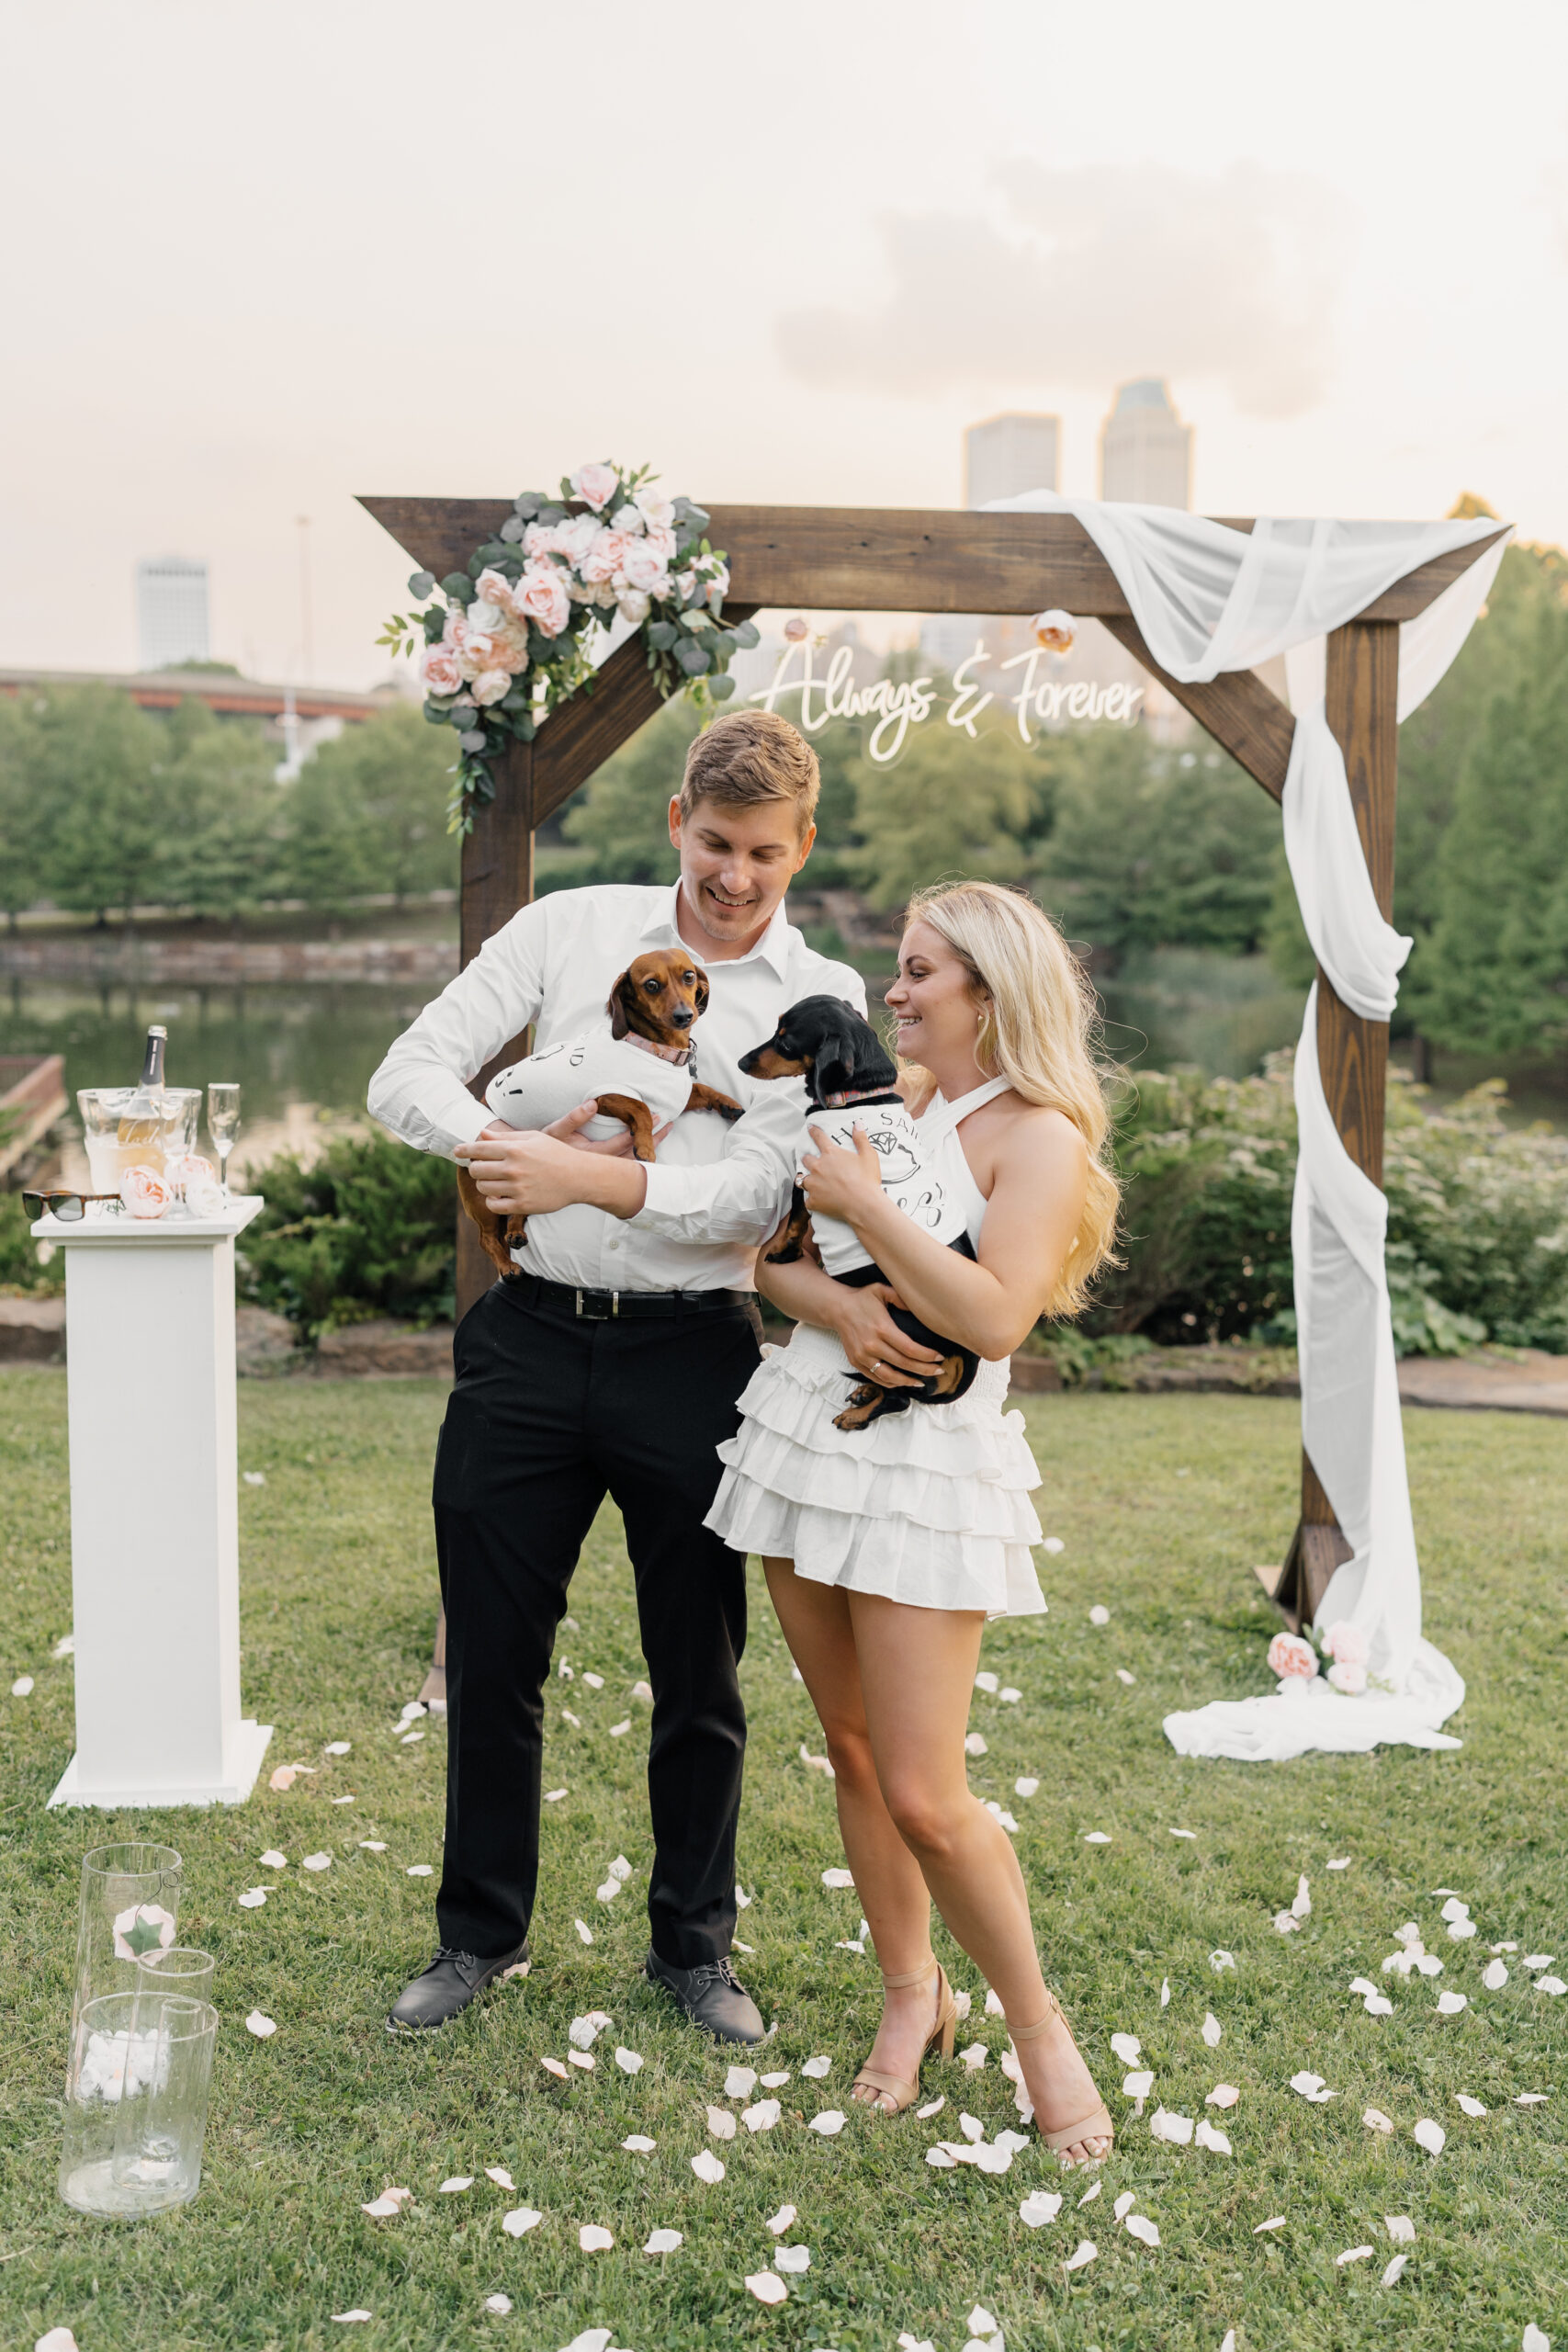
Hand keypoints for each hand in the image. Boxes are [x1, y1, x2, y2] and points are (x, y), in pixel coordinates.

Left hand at [458, 1126, 610, 1215]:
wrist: (579, 1177)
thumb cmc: (556, 1153)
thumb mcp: (533, 1138)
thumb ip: (505, 1137)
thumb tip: (481, 1135)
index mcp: (515, 1149)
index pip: (479, 1149)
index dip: (464, 1150)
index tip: (457, 1151)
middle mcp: (514, 1168)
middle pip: (476, 1170)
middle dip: (475, 1168)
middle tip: (482, 1167)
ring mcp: (518, 1188)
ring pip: (483, 1188)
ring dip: (484, 1184)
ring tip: (493, 1181)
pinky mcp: (523, 1205)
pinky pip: (494, 1206)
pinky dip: (492, 1201)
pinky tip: (499, 1196)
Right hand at [537, 1102, 671, 1158]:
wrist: (535, 1164)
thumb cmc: (545, 1146)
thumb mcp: (555, 1130)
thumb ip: (573, 1118)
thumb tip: (593, 1104)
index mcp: (593, 1155)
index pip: (624, 1142)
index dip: (641, 1129)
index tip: (655, 1116)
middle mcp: (600, 1164)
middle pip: (634, 1154)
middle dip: (652, 1139)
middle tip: (668, 1125)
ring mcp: (601, 1166)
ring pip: (631, 1159)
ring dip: (648, 1146)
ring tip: (664, 1132)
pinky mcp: (599, 1166)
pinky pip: (624, 1160)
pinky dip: (638, 1152)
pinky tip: (649, 1143)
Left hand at [800, 1124, 887, 1227]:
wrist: (863, 1204)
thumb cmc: (867, 1179)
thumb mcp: (868, 1155)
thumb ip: (861, 1139)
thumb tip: (858, 1124)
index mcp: (830, 1154)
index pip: (819, 1138)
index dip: (813, 1131)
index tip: (809, 1127)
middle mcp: (818, 1167)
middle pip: (806, 1159)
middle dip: (808, 1159)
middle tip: (812, 1161)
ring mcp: (813, 1184)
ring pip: (802, 1179)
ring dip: (806, 1179)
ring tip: (810, 1182)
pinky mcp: (813, 1201)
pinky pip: (808, 1200)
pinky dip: (812, 1200)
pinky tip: (818, 1201)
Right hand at [830, 1281, 943, 1389]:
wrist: (836, 1308)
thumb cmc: (862, 1298)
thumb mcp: (882, 1290)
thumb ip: (902, 1298)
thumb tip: (921, 1308)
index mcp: (882, 1328)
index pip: (910, 1349)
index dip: (927, 1356)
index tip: (940, 1358)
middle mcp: (872, 1345)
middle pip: (904, 1364)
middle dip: (925, 1370)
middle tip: (939, 1371)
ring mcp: (862, 1356)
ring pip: (890, 1376)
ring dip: (908, 1381)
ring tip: (922, 1382)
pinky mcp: (856, 1362)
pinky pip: (876, 1378)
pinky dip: (891, 1383)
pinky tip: (902, 1382)